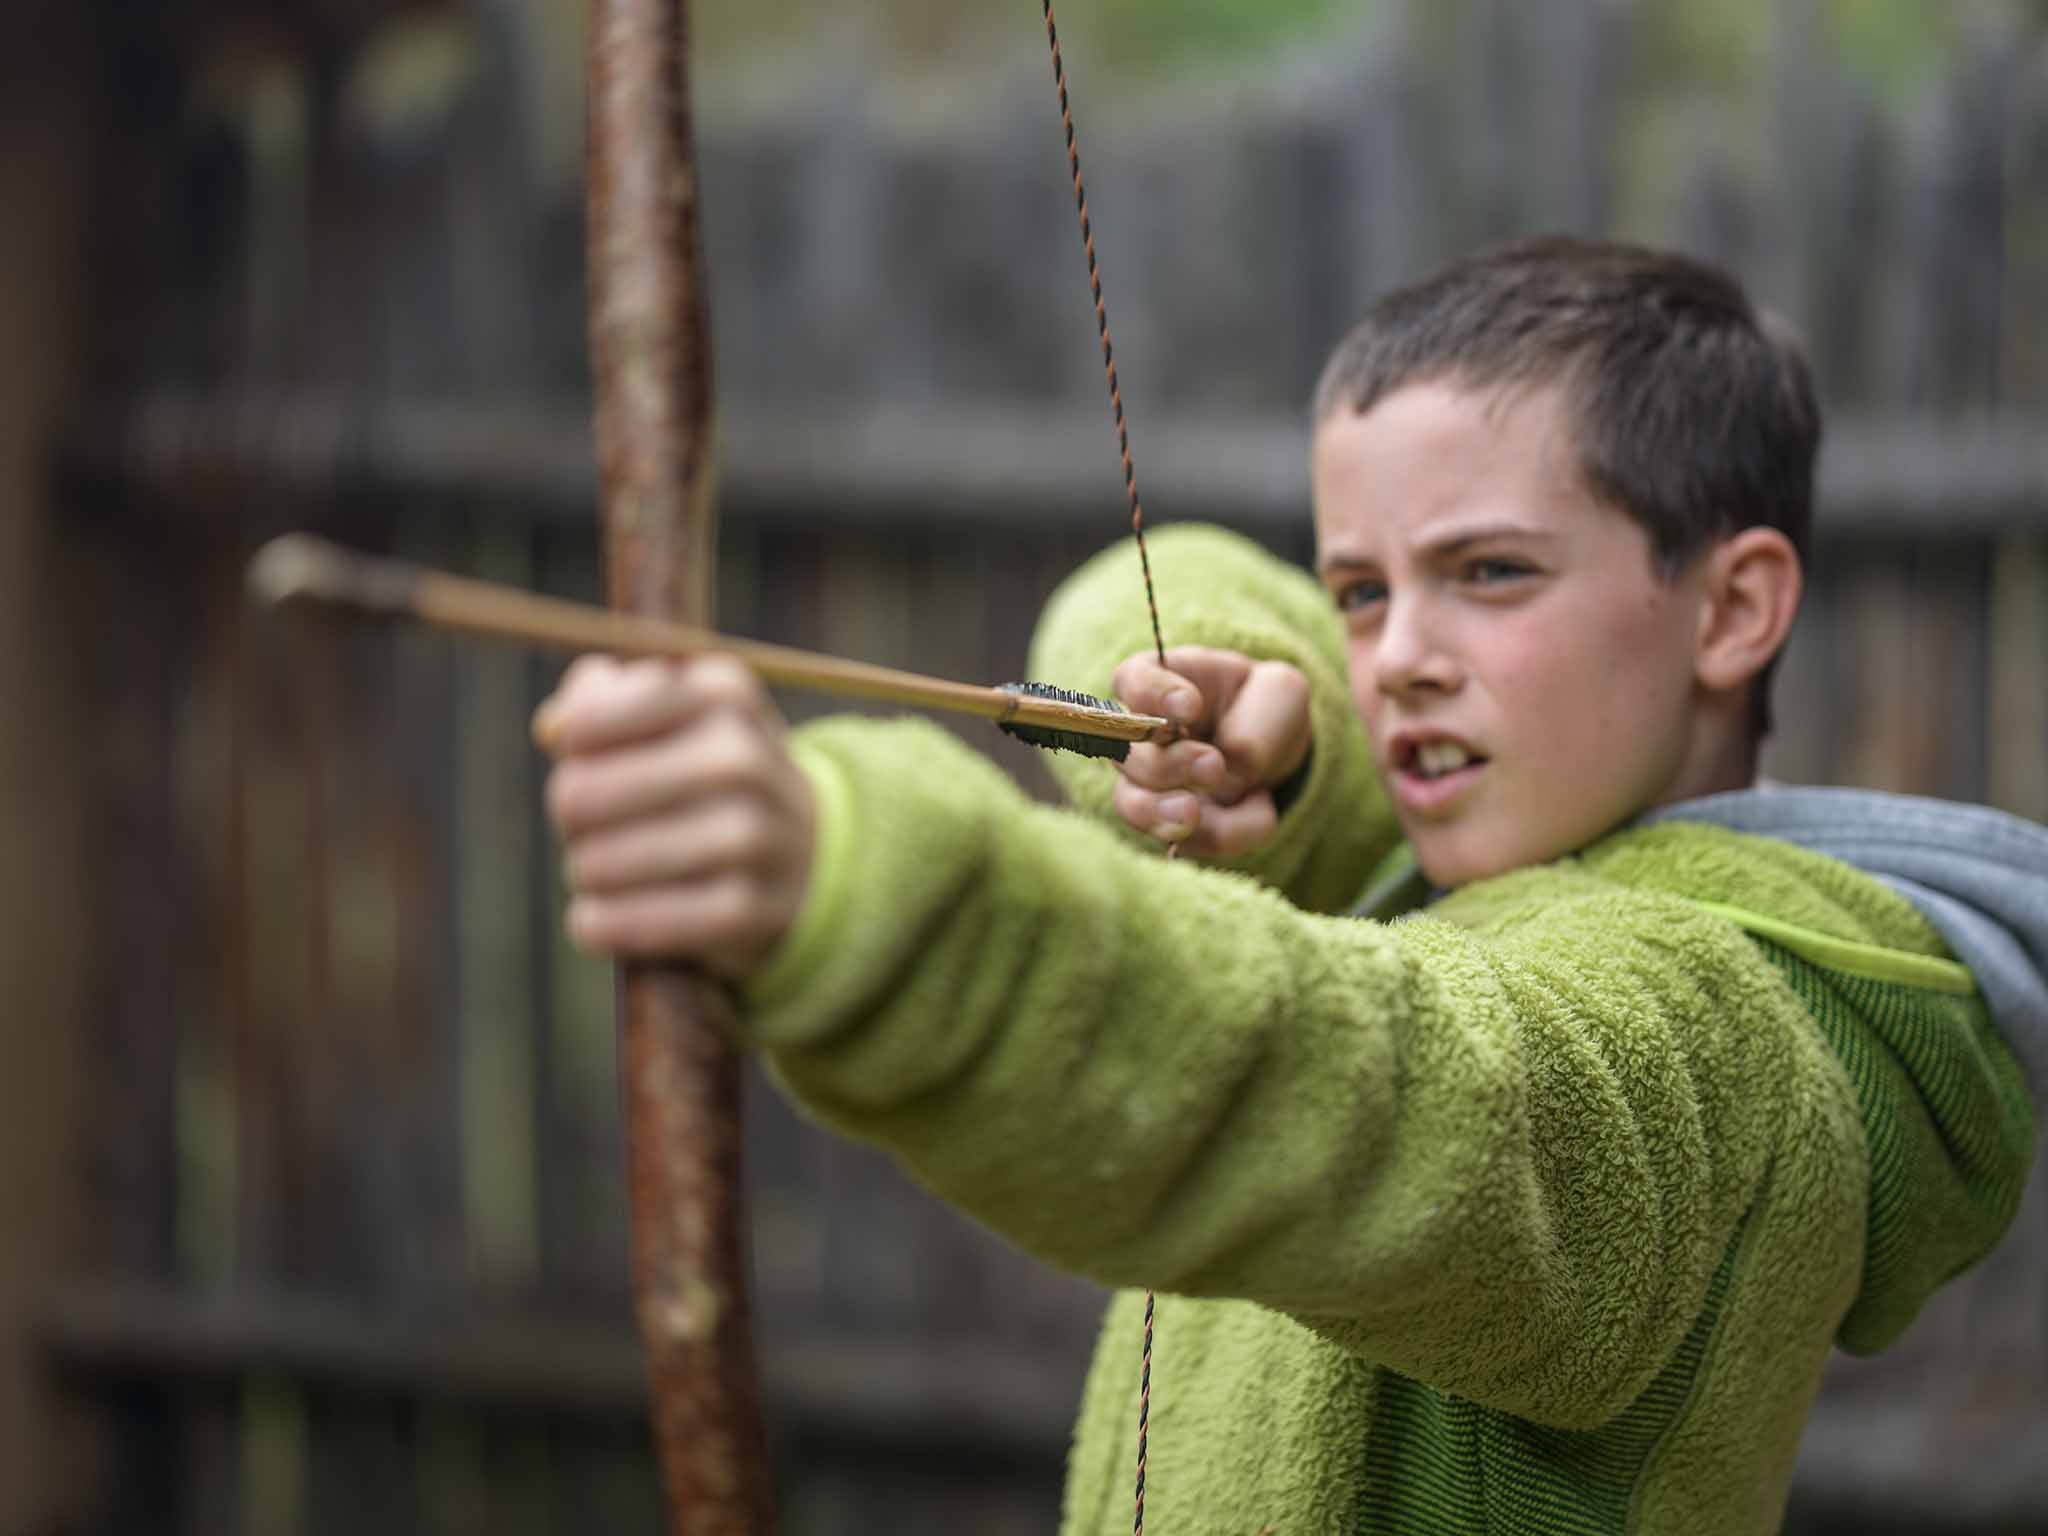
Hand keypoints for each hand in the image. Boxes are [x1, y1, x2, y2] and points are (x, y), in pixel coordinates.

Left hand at [533, 655, 815, 977]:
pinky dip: (599, 924)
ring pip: (596, 863)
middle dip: (572, 818)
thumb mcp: (675, 716)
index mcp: (720, 693)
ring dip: (586, 873)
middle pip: (578, 795)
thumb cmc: (708, 775)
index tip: (588, 761)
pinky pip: (626, 922)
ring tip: (610, 869)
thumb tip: (553, 728)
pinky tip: (602, 916)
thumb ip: (601, 701)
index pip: (586, 720)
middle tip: (597, 826)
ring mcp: (750, 836)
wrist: (805, 852)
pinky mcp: (743, 911)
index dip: (572, 750)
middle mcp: (741, 758)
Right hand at [1110, 646, 1310, 857]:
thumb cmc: (1265, 705)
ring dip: (1160, 813)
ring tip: (1193, 814)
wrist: (1275, 750)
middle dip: (1166, 764)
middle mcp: (1140, 735)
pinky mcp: (1169, 824)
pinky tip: (1261, 812)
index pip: (1132, 681)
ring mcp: (1147, 785)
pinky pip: (1181, 841)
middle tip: (1213, 765)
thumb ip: (1258, 720)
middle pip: (1125, 751)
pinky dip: (1222, 835)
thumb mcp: (1281, 692)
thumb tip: (1234, 768)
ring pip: (1131, 803)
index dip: (1151, 695)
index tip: (1190, 705)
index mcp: (1160, 681)